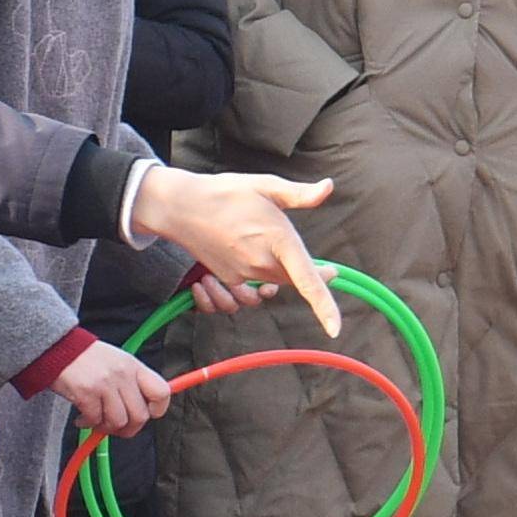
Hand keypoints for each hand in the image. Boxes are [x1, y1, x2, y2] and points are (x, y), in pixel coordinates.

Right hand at [55, 342, 170, 437]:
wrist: (59, 347)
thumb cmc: (88, 358)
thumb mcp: (118, 362)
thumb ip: (133, 383)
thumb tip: (144, 409)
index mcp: (134, 366)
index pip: (162, 393)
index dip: (157, 409)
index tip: (146, 414)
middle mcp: (123, 375)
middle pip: (140, 415)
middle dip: (129, 428)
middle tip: (117, 426)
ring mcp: (105, 384)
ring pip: (119, 421)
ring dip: (107, 427)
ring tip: (97, 421)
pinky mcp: (87, 393)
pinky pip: (95, 420)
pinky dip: (89, 423)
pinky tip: (83, 417)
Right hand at [125, 166, 339, 338]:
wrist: (181, 208)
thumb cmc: (225, 193)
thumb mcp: (266, 186)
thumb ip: (300, 194)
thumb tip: (328, 187)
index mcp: (279, 239)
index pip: (307, 281)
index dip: (325, 308)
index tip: (335, 330)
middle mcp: (263, 262)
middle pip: (296, 280)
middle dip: (310, 275)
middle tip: (325, 267)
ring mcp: (244, 273)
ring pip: (276, 281)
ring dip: (282, 270)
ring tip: (269, 244)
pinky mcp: (230, 277)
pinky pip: (255, 282)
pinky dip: (259, 269)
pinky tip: (246, 245)